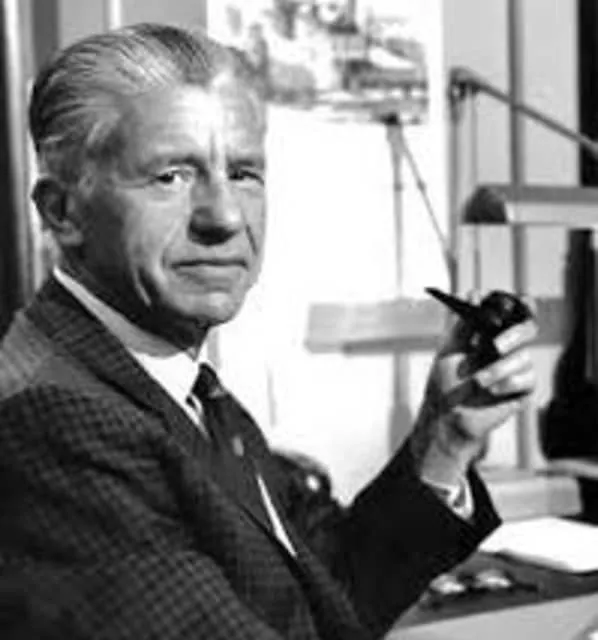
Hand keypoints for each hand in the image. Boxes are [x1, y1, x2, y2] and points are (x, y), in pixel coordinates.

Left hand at [411, 308, 537, 485]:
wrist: (447, 417)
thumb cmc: (444, 383)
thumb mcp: (449, 350)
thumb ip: (462, 325)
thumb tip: (474, 296)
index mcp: (488, 333)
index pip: (512, 312)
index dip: (520, 304)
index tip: (518, 301)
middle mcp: (506, 347)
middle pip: (528, 327)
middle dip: (515, 334)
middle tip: (496, 346)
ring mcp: (516, 367)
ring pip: (524, 357)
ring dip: (498, 370)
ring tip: (478, 382)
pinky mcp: (522, 388)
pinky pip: (528, 379)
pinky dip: (507, 383)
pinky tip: (491, 391)